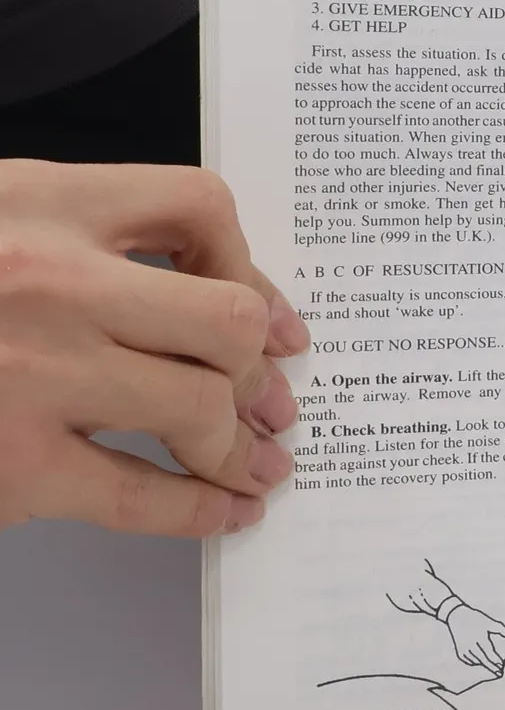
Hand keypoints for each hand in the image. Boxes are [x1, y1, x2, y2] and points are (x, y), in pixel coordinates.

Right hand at [0, 161, 306, 536]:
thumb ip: (78, 238)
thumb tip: (206, 297)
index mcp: (39, 200)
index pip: (197, 205)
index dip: (250, 265)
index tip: (270, 315)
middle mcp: (48, 278)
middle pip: (223, 317)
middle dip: (257, 368)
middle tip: (273, 401)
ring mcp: (32, 374)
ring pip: (199, 405)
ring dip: (241, 443)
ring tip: (258, 460)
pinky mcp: (14, 464)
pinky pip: (144, 493)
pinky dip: (202, 507)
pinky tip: (226, 509)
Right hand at [444, 600, 504, 672]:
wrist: (457, 617)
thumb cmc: (476, 619)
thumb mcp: (490, 622)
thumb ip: (502, 629)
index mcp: (479, 637)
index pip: (489, 652)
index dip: (496, 660)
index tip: (502, 666)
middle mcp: (470, 645)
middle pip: (483, 659)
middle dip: (492, 667)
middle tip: (499, 673)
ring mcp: (464, 649)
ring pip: (476, 661)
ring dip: (484, 665)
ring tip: (493, 668)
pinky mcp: (459, 651)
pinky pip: (469, 660)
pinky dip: (475, 662)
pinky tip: (481, 662)